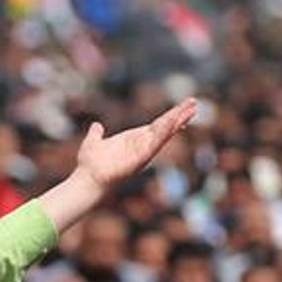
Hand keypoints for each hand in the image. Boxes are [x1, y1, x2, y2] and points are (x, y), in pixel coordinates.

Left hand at [73, 99, 197, 190]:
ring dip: (177, 121)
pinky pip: (154, 143)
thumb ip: (97, 134)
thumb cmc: (90, 165)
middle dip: (180, 115)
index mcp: (134, 140)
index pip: (157, 126)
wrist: (87, 178)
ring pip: (164, 134)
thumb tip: (96, 126)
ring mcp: (142, 153)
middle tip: (194, 103)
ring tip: (190, 110)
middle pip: (165, 128)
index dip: (170, 117)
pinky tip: (173, 122)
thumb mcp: (93, 142)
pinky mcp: (140, 158)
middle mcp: (142, 146)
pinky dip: (164, 133)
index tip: (183, 109)